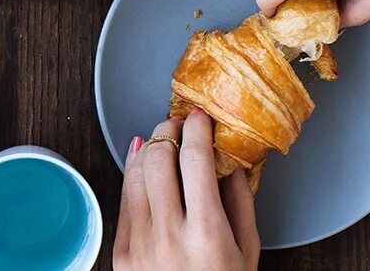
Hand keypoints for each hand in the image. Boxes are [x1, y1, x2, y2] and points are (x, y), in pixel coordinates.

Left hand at [113, 110, 258, 270]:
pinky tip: (141, 161)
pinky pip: (124, 199)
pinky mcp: (122, 253)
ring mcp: (141, 244)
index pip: (195, 159)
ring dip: (148, 147)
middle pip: (159, 158)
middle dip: (168, 130)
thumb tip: (228, 157)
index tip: (200, 117)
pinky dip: (133, 174)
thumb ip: (240, 201)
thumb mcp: (248, 251)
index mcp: (207, 233)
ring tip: (162, 138)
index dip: (196, 129)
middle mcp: (169, 235)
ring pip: (135, 173)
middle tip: (178, 121)